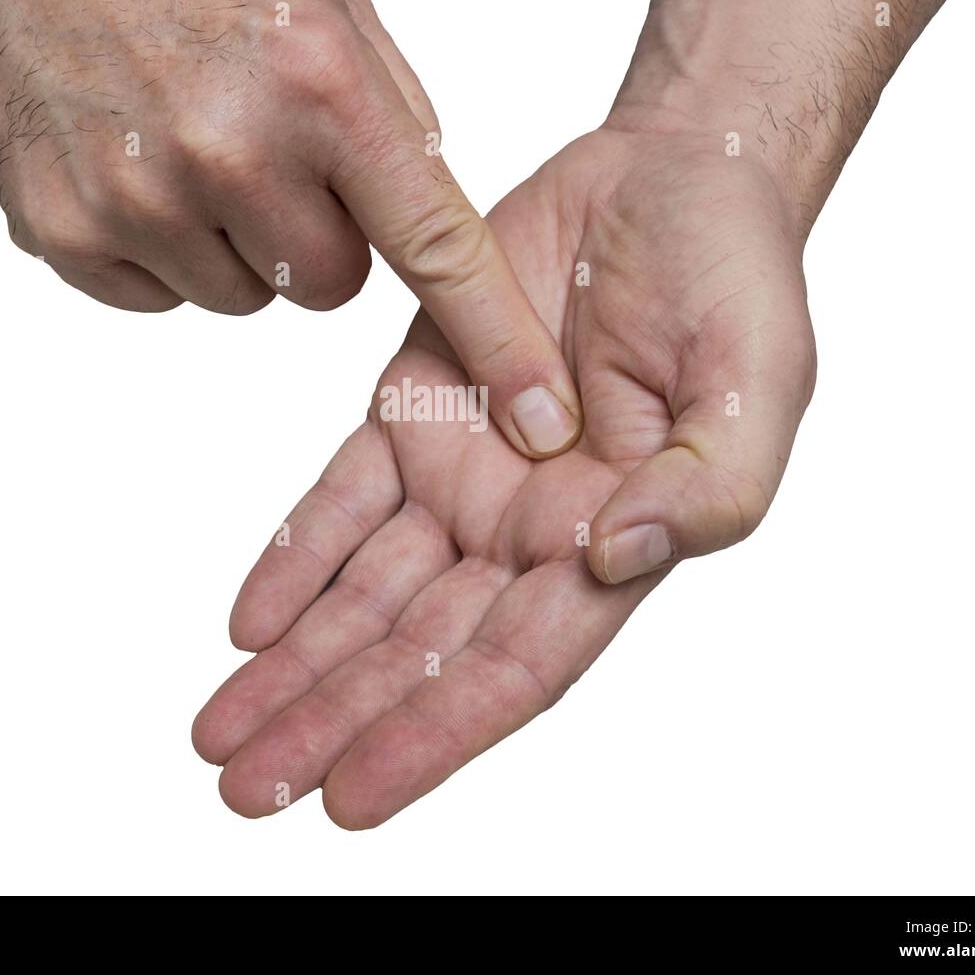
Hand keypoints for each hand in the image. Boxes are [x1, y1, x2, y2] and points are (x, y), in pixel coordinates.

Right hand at [0, 0, 581, 456]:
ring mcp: (137, 199)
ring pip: (243, 301)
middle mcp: (230, 151)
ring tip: (190, 146)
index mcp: (321, 88)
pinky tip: (134, 166)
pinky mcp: (63, 232)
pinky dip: (160, 251)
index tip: (536, 412)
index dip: (495, 337)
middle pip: (329, 290)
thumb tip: (424, 228)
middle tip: (272, 159)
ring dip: (235, 245)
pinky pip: (158, 298)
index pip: (434, 246)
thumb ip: (391, 123)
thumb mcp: (330, 8)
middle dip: (318, 241)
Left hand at [191, 125, 816, 826]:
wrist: (664, 179)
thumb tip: (613, 556)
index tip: (352, 795)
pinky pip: (339, 498)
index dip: (434, 733)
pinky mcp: (412, 412)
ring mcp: (462, 475)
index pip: (513, 667)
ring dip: (293, 665)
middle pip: (416, 652)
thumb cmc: (731, 280)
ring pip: (363, 594)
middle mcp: (527, 530)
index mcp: (612, 541)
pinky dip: (292, 558)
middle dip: (333, 722)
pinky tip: (248, 623)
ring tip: (217, 733)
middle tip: (248, 791)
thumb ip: (709, 489)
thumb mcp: (757, 386)